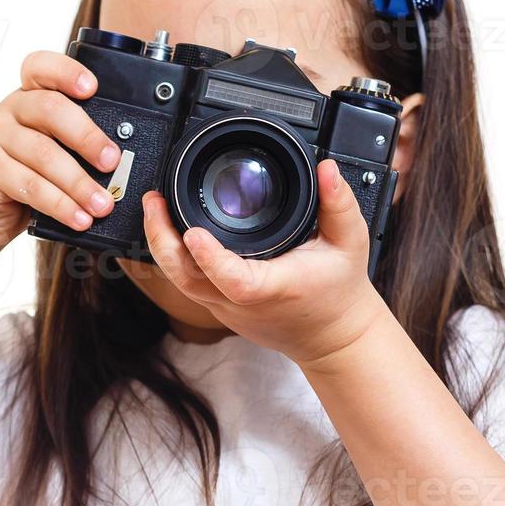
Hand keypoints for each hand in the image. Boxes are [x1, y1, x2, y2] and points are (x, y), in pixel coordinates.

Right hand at [0, 50, 120, 250]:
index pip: (41, 67)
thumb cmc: (22, 177)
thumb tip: (121, 159)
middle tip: (112, 162)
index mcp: (29, 97)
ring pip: (44, 154)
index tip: (93, 87)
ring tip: (102, 204)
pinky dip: (61, 204)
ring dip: (79, 182)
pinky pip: (31, 185)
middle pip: (51, 110)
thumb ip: (73, 142)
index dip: (67, 72)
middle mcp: (10, 110)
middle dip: (88, 137)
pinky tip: (79, 217)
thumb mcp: (49, 150)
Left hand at [140, 159, 391, 367]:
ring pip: (181, 283)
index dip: (210, 258)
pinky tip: (167, 230)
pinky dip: (172, 257)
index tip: (193, 232)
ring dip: (161, 246)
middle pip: (189, 280)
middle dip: (163, 241)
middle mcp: (243, 303)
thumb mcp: (350, 242)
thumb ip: (338, 204)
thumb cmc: (339, 290)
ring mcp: (227, 309)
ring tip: (155, 208)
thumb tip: (327, 169)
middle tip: (154, 201)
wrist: (332, 336)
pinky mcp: (221, 309)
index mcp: (273, 287)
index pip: (234, 280)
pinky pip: (188, 283)